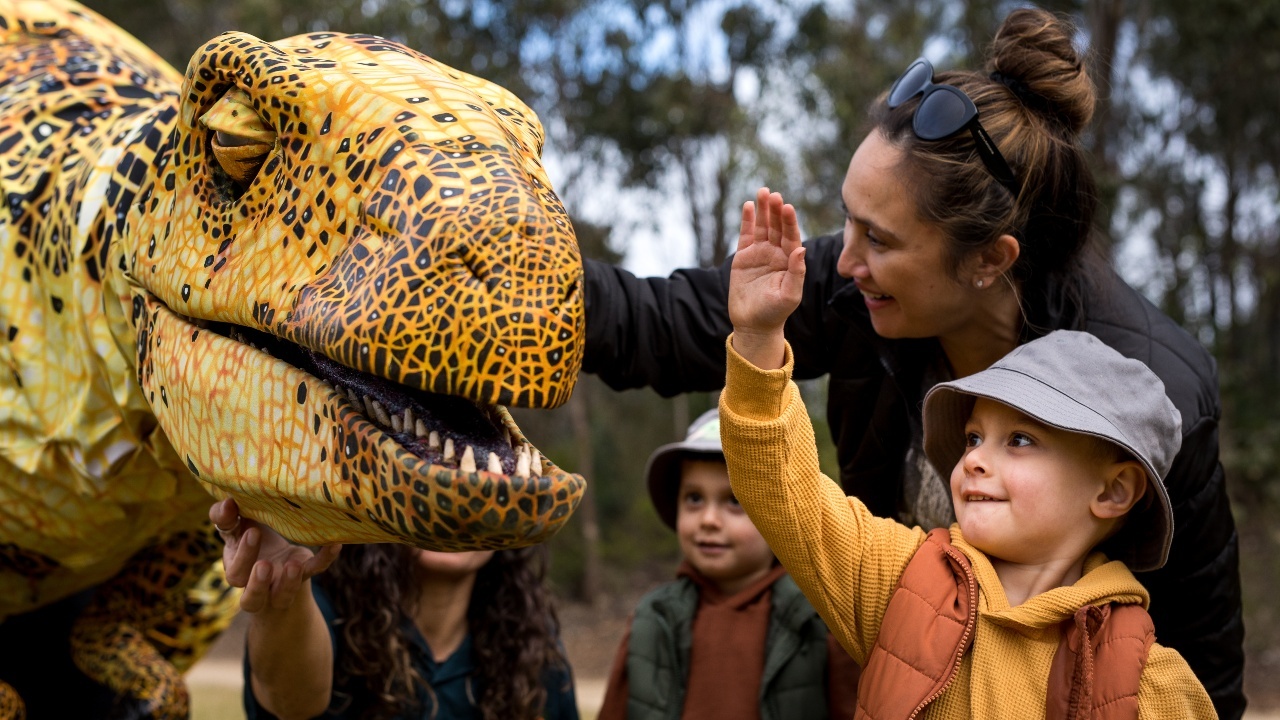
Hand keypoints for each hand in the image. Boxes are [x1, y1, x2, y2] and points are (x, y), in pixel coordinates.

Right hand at [211, 497, 340, 613]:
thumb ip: (226, 517)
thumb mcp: (235, 527)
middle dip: (257, 582)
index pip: (235, 571)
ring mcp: (281, 582)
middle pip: (251, 595)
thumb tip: (227, 502)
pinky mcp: (303, 574)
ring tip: (292, 566)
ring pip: (282, 597)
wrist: (272, 554)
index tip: (253, 531)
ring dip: (288, 584)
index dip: (242, 554)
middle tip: (263, 564)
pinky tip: (334, 545)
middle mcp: (257, 583)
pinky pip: (315, 571)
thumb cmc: (248, 537)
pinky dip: (325, 559)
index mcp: (237, 569)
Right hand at [728, 187, 804, 368]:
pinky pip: (746, 235)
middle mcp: (776, 253)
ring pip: (762, 226)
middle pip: (777, 227)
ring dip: (763, 210)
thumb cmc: (775, 312)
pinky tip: (748, 205)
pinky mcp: (743, 257)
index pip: (791, 236)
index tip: (787, 207)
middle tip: (773, 194)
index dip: (789, 221)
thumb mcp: (790, 295)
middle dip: (776, 210)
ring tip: (762, 192)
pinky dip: (747, 220)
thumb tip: (801, 248)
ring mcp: (760, 253)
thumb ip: (797, 272)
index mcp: (790, 260)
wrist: (753, 324)